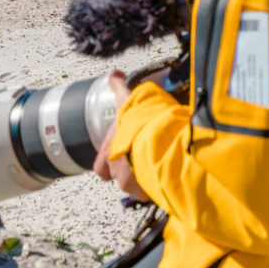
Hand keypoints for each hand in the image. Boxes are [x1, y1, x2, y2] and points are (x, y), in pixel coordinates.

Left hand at [93, 69, 149, 201]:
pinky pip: (152, 194)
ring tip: (159, 171)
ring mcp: (131, 181)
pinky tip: (168, 179)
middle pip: (121, 180)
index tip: (119, 162)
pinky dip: (159, 189)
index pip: (100, 168)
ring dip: (146, 182)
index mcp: (109, 150)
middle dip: (132, 175)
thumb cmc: (138, 118)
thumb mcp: (126, 99)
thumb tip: (114, 73)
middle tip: (144, 165)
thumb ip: (119, 87)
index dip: (109, 166)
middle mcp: (116, 168)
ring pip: (137, 188)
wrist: (155, 133)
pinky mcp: (147, 189)